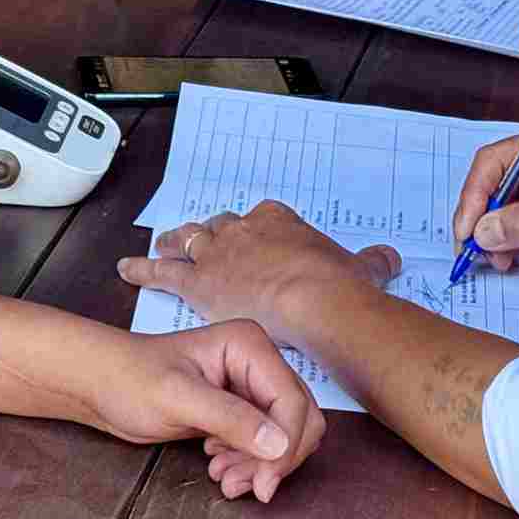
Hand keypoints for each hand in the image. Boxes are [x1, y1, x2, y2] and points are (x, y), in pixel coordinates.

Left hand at [96, 319, 328, 502]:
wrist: (99, 385)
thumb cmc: (129, 378)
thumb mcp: (177, 398)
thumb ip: (229, 418)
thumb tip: (279, 445)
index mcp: (249, 345)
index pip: (293, 401)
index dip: (287, 446)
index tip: (264, 482)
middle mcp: (257, 362)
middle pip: (299, 420)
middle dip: (276, 459)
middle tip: (246, 486)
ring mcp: (248, 386)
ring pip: (283, 436)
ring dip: (261, 465)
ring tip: (225, 480)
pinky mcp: (237, 410)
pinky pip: (263, 443)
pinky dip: (249, 462)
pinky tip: (219, 467)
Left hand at [117, 201, 397, 343]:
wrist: (315, 300)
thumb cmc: (339, 286)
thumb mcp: (363, 268)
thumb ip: (372, 261)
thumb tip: (390, 258)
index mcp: (279, 222)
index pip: (260, 219)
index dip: (253, 229)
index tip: (251, 236)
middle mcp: (244, 231)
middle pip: (220, 227)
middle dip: (211, 234)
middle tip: (201, 240)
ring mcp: (218, 253)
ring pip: (188, 242)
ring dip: (174, 243)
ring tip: (162, 244)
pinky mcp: (199, 283)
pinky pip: (163, 272)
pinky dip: (144, 269)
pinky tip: (127, 268)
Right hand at [451, 130, 518, 274]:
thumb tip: (482, 233)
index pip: (493, 164)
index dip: (474, 194)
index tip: (467, 228)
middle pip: (488, 190)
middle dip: (477, 220)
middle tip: (470, 253)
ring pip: (495, 216)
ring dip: (487, 239)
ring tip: (495, 263)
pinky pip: (510, 236)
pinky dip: (501, 250)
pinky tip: (505, 264)